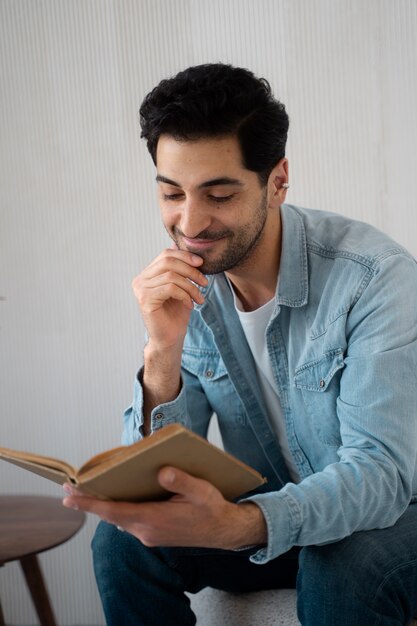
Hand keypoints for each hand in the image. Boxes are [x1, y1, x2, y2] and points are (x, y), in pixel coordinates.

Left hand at [62, 467, 266, 549]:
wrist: (225, 531)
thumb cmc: (212, 509)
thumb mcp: (201, 490)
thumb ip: (181, 480)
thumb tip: (161, 470)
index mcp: (155, 520)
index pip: (114, 512)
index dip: (90, 504)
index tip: (68, 497)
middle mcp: (146, 531)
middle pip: (111, 516)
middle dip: (89, 502)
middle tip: (68, 488)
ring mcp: (149, 535)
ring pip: (119, 519)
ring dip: (103, 506)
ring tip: (87, 490)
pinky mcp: (153, 534)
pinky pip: (129, 521)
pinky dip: (117, 510)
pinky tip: (117, 498)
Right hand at [132, 249, 207, 349]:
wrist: (170, 338)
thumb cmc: (176, 313)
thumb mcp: (181, 286)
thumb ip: (178, 268)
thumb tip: (178, 244)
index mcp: (147, 274)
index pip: (165, 255)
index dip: (185, 256)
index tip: (201, 264)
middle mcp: (140, 280)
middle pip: (168, 262)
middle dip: (190, 270)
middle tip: (205, 282)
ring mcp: (140, 289)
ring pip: (171, 276)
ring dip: (191, 286)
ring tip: (199, 298)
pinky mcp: (145, 299)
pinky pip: (170, 288)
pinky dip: (185, 295)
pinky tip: (190, 305)